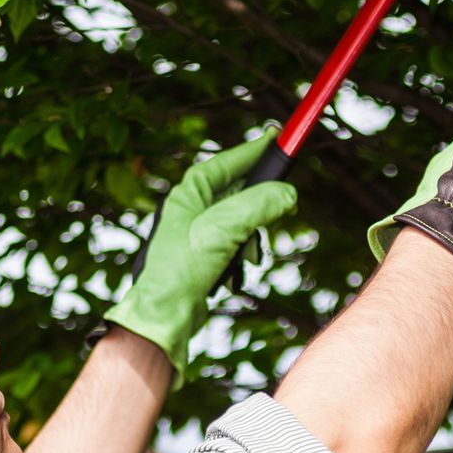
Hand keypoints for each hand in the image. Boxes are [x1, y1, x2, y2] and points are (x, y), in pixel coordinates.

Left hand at [104, 132, 298, 383]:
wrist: (165, 314)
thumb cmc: (181, 269)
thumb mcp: (223, 230)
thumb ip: (257, 206)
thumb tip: (288, 194)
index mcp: (189, 193)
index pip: (226, 162)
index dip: (253, 150)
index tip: (277, 137)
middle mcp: (192, 209)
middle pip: (239, 192)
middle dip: (260, 205)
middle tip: (284, 206)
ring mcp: (198, 233)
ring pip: (242, 221)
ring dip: (253, 237)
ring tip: (249, 254)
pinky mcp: (205, 256)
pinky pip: (236, 245)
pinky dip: (243, 256)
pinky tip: (236, 271)